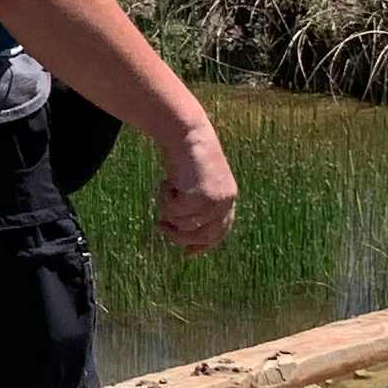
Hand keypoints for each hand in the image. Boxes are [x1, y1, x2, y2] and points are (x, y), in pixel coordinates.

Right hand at [152, 118, 237, 252]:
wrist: (187, 133)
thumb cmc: (186, 155)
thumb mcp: (193, 183)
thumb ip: (195, 204)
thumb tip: (180, 230)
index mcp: (227, 199)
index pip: (219, 232)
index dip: (203, 245)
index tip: (186, 254)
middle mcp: (226, 202)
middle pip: (203, 236)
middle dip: (178, 236)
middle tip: (159, 225)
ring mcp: (215, 201)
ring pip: (184, 225)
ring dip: (168, 210)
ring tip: (165, 190)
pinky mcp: (201, 197)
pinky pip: (175, 212)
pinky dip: (164, 199)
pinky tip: (165, 183)